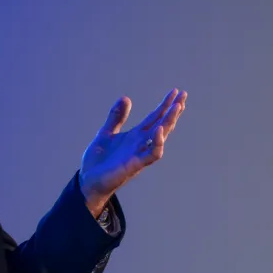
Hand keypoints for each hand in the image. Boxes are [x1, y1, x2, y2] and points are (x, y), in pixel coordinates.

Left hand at [78, 89, 186, 214]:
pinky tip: (159, 129)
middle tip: (184, 94)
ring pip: (161, 136)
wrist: (88, 181)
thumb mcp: (106, 133)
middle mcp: (140, 143)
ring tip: (177, 107)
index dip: (165, 105)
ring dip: (170, 122)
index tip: (175, 91)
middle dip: (174, 110)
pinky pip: (152, 154)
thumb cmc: (98, 161)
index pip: (154, 117)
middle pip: (163, 124)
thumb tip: (126, 97)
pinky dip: (157, 142)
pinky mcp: (135, 164)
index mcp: (135, 136)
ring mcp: (139, 153)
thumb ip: (116, 117)